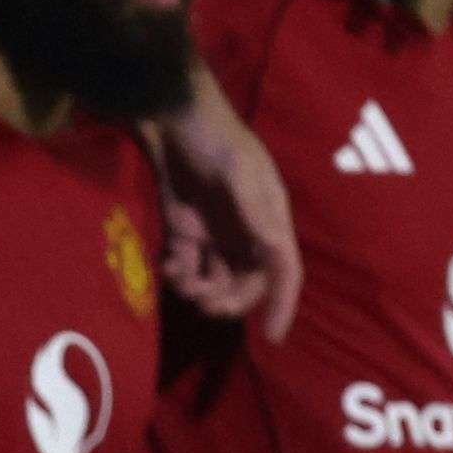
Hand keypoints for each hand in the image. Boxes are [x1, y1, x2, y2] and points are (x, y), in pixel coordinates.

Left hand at [146, 68, 300, 339]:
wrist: (169, 115)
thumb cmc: (214, 137)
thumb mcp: (240, 172)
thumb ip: (255, 212)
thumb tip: (272, 249)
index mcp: (270, 220)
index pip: (284, 271)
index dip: (283, 304)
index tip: (274, 337)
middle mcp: (246, 232)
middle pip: (246, 284)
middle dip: (227, 300)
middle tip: (201, 299)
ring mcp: (214, 232)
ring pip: (214, 281)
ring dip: (199, 290)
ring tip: (179, 277)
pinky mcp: (184, 231)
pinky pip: (187, 267)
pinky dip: (179, 274)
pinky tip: (168, 264)